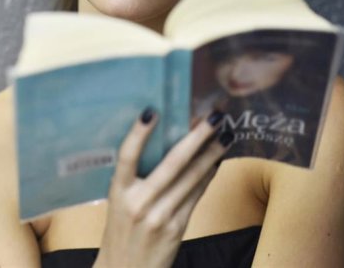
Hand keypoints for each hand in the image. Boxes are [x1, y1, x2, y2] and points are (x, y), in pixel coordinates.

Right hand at [93, 109, 231, 267]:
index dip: (138, 133)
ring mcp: (159, 216)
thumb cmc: (121, 231)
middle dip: (197, 137)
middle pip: (172, 163)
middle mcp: (138, 202)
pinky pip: (196, 195)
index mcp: (118, 192)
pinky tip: (216, 162)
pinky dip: (208, 176)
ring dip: (212, 154)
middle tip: (215, 117)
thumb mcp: (119, 202)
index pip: (127, 156)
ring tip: (226, 135)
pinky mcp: (176, 228)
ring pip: (191, 178)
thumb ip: (136, 179)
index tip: (151, 111)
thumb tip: (164, 144)